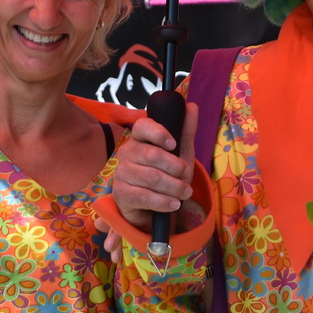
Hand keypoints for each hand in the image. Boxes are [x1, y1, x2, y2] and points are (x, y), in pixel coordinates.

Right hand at [110, 102, 198, 233]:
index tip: (173, 144)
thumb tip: (192, 106)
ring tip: (185, 193)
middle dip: (175, 167)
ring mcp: (121, 173)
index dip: (158, 133)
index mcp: (139, 138)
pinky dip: (163, 201)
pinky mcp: (121, 194)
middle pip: (151, 154)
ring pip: (151, 177)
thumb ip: (185, 131)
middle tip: (187, 177)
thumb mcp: (179, 154)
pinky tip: (174, 204)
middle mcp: (127, 152)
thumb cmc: (166, 174)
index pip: (142, 126)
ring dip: (173, 187)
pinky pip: (144, 196)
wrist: (151, 207)